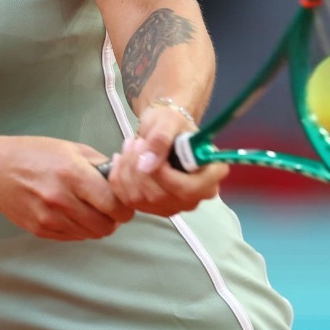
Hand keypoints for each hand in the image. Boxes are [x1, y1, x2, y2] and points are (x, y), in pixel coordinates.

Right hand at [0, 136, 134, 240]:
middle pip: (105, 225)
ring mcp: (50, 217)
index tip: (125, 203)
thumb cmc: (33, 154)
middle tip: (110, 209)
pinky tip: (73, 214)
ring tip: (90, 210)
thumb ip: (99, 164)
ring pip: (90, 234)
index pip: (114, 203)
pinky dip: (79, 229)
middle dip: (113, 219)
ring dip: (96, 225)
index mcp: (73, 174)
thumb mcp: (70, 148)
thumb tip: (122, 176)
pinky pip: (73, 238)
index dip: (125, 207)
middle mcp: (62, 198)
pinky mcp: (41, 230)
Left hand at [109, 104, 228, 216]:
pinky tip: (122, 159)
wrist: (162, 129)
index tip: (150, 149)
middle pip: (160, 196)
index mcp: (210, 175)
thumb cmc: (172, 122)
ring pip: (140, 199)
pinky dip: (118, 178)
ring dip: (127, 170)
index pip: (188, 189)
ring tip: (130, 145)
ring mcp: (174, 205)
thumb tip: (147, 165)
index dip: (164, 174)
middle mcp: (196, 196)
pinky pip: (128, 200)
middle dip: (138, 168)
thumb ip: (160, 139)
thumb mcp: (168, 120)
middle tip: (135, 142)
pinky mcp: (154, 208)